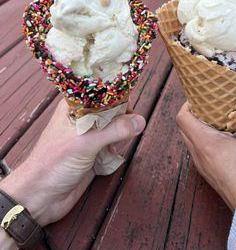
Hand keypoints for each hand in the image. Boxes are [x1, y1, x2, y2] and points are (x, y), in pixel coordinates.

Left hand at [0, 99, 144, 227]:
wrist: (40, 198)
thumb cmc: (53, 163)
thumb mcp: (85, 142)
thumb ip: (114, 130)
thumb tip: (140, 121)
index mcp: (74, 107)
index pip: (101, 92)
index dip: (116, 95)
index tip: (130, 104)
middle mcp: (82, 118)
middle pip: (111, 109)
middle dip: (122, 118)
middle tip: (128, 126)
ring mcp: (88, 136)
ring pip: (114, 128)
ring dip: (119, 135)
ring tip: (115, 142)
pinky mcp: (94, 153)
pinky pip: (113, 145)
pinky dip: (116, 150)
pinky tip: (112, 155)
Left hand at [176, 103, 235, 209]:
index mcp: (205, 144)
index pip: (182, 118)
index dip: (188, 104)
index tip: (199, 98)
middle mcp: (199, 158)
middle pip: (184, 129)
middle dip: (194, 115)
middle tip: (210, 108)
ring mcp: (204, 170)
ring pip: (192, 142)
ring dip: (200, 129)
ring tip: (220, 122)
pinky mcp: (211, 177)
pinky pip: (201, 154)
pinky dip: (206, 142)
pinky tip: (226, 139)